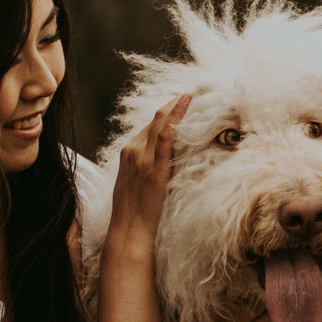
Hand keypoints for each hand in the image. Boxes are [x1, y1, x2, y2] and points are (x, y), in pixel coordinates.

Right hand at [105, 94, 190, 261]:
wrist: (128, 231)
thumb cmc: (134, 213)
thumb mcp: (137, 184)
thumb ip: (147, 168)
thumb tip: (166, 162)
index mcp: (128, 153)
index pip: (149, 126)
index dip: (166, 112)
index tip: (181, 101)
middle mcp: (133, 150)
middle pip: (155, 119)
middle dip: (173, 104)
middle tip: (193, 91)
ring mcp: (142, 158)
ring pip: (160, 123)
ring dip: (177, 106)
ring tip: (194, 93)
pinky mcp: (154, 168)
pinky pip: (166, 136)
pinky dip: (176, 117)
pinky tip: (186, 103)